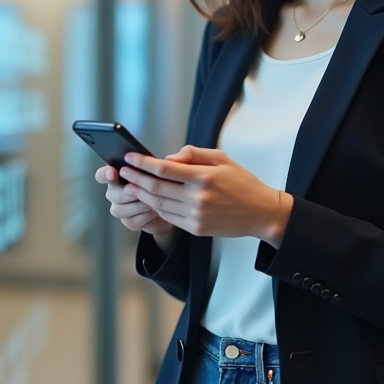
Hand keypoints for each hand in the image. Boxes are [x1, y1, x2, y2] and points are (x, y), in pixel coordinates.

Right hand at [95, 164, 177, 240]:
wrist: (173, 206)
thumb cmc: (168, 182)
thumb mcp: (170, 168)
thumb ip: (173, 160)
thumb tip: (170, 159)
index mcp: (120, 174)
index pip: (102, 174)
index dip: (105, 174)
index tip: (114, 172)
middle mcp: (116, 191)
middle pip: (112, 193)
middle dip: (127, 193)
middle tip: (139, 190)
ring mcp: (121, 207)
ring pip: (120, 208)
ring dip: (137, 205)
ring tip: (154, 201)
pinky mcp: (129, 221)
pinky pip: (131, 221)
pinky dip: (144, 216)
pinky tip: (156, 211)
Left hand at [118, 146, 293, 246]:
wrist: (260, 213)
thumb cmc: (242, 182)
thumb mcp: (222, 159)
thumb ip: (193, 154)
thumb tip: (168, 158)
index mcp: (204, 177)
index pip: (164, 169)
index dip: (143, 163)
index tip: (130, 157)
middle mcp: (198, 197)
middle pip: (156, 188)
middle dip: (135, 178)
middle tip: (123, 171)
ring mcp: (196, 216)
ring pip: (159, 204)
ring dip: (141, 194)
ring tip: (130, 185)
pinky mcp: (196, 229)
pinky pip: (169, 217)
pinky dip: (156, 208)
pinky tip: (148, 199)